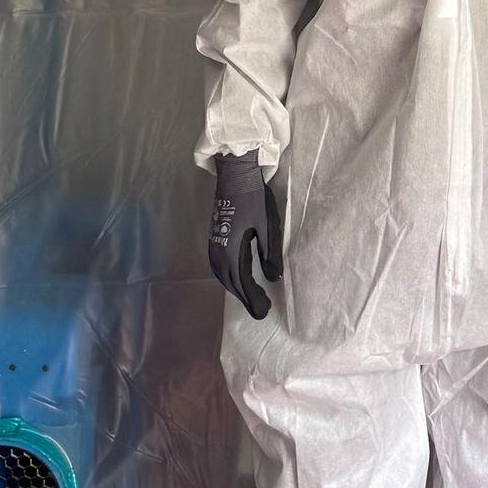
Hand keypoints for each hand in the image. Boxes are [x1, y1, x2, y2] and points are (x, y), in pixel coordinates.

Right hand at [208, 152, 281, 316]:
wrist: (235, 175)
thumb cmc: (253, 198)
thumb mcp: (267, 226)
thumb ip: (269, 253)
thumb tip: (273, 279)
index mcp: (231, 251)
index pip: (242, 284)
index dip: (253, 299)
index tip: (264, 312)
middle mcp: (218, 252)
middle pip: (231, 283)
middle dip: (246, 298)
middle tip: (262, 309)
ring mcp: (213, 245)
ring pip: (222, 276)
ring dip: (236, 289)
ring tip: (251, 297)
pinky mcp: (214, 238)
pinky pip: (219, 267)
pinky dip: (228, 278)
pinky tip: (236, 278)